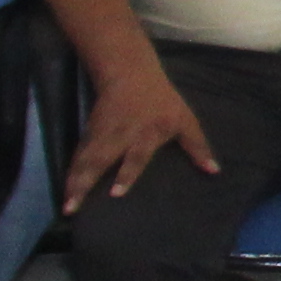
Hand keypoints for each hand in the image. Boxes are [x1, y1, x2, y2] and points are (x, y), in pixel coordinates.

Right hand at [63, 61, 221, 206]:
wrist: (130, 73)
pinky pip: (79, 155)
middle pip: (101, 161)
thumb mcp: (185, 119)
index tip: (116, 193)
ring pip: (85, 160)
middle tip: (73, 207)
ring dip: (74, 182)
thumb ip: (198, 146)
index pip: (135, 157)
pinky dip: (71, 171)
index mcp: (146, 135)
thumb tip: (214, 171)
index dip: (126, 174)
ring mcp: (103, 134)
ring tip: (67, 206)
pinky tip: (66, 188)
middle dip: (86, 183)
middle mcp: (121, 137)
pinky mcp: (90, 133)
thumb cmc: (162, 100)